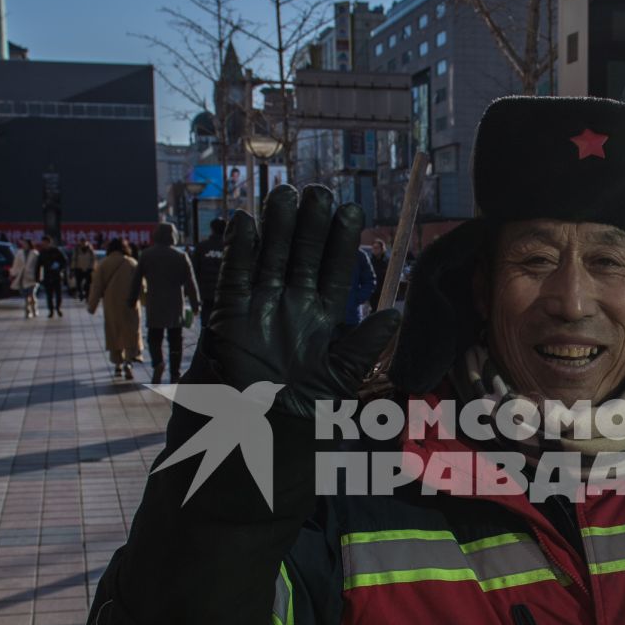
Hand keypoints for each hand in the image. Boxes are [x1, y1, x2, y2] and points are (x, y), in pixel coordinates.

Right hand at [210, 186, 399, 422]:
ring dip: (277, 226)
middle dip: (310, 224)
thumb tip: (395, 314)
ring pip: (271, 256)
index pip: (336, 270)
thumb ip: (364, 345)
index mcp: (324, 317)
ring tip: (284, 194)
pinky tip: (245, 221)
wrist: (257, 432)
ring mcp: (261, 305)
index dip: (342, 241)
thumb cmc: (304, 410)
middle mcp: (293, 304)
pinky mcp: (230, 313)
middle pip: (303, 254)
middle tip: (317, 192)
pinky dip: (238, 250)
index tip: (351, 211)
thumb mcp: (342, 378)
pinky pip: (235, 276)